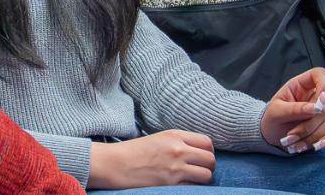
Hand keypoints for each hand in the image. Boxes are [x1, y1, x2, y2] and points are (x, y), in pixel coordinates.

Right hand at [88, 130, 218, 188]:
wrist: (114, 164)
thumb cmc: (133, 152)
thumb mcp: (158, 139)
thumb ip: (178, 142)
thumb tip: (197, 152)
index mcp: (175, 135)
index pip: (207, 142)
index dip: (208, 151)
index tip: (201, 158)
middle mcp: (178, 150)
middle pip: (210, 159)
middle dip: (208, 166)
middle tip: (199, 170)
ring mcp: (175, 168)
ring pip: (207, 175)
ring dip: (203, 179)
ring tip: (193, 180)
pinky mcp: (171, 184)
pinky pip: (195, 187)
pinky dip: (192, 188)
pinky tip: (183, 186)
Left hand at [261, 67, 324, 153]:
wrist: (272, 135)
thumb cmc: (272, 119)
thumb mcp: (277, 112)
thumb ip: (295, 109)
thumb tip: (317, 107)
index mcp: (302, 85)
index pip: (320, 74)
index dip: (323, 84)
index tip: (318, 100)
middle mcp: (317, 96)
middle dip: (307, 126)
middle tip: (290, 137)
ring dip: (312, 137)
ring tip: (294, 146)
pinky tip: (314, 147)